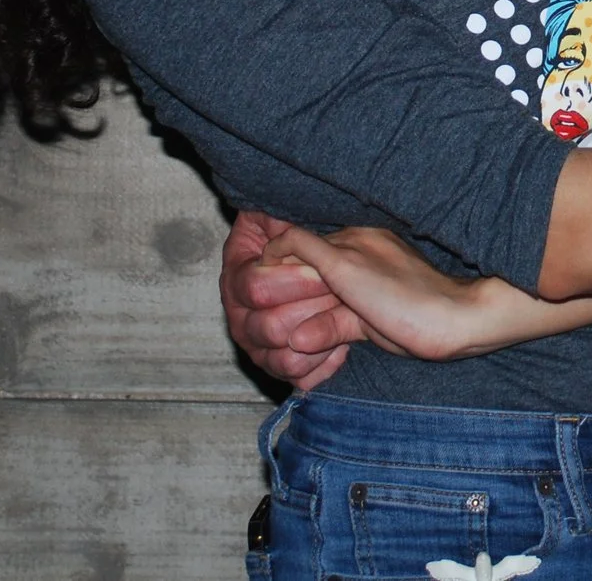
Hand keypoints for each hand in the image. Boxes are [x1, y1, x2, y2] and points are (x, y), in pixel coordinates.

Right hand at [222, 210, 358, 389]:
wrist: (353, 280)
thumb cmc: (321, 245)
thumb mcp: (297, 224)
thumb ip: (282, 224)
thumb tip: (270, 213)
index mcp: (237, 278)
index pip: (257, 287)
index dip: (293, 280)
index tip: (324, 272)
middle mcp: (241, 317)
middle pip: (268, 327)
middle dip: (311, 309)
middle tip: (342, 294)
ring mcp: (260, 348)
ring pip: (283, 360)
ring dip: (319, 341)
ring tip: (343, 317)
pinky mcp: (283, 369)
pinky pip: (298, 378)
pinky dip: (322, 365)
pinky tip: (342, 346)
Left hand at [261, 224, 507, 361]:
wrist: (456, 317)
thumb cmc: (425, 324)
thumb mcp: (371, 325)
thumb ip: (337, 324)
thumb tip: (299, 340)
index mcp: (370, 246)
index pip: (318, 252)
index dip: (294, 273)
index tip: (276, 297)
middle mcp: (357, 237)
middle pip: (301, 251)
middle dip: (277, 276)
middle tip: (254, 302)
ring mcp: (350, 247)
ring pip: (293, 249)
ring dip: (272, 276)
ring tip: (253, 301)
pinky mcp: (344, 262)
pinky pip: (295, 244)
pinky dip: (273, 261)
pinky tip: (261, 283)